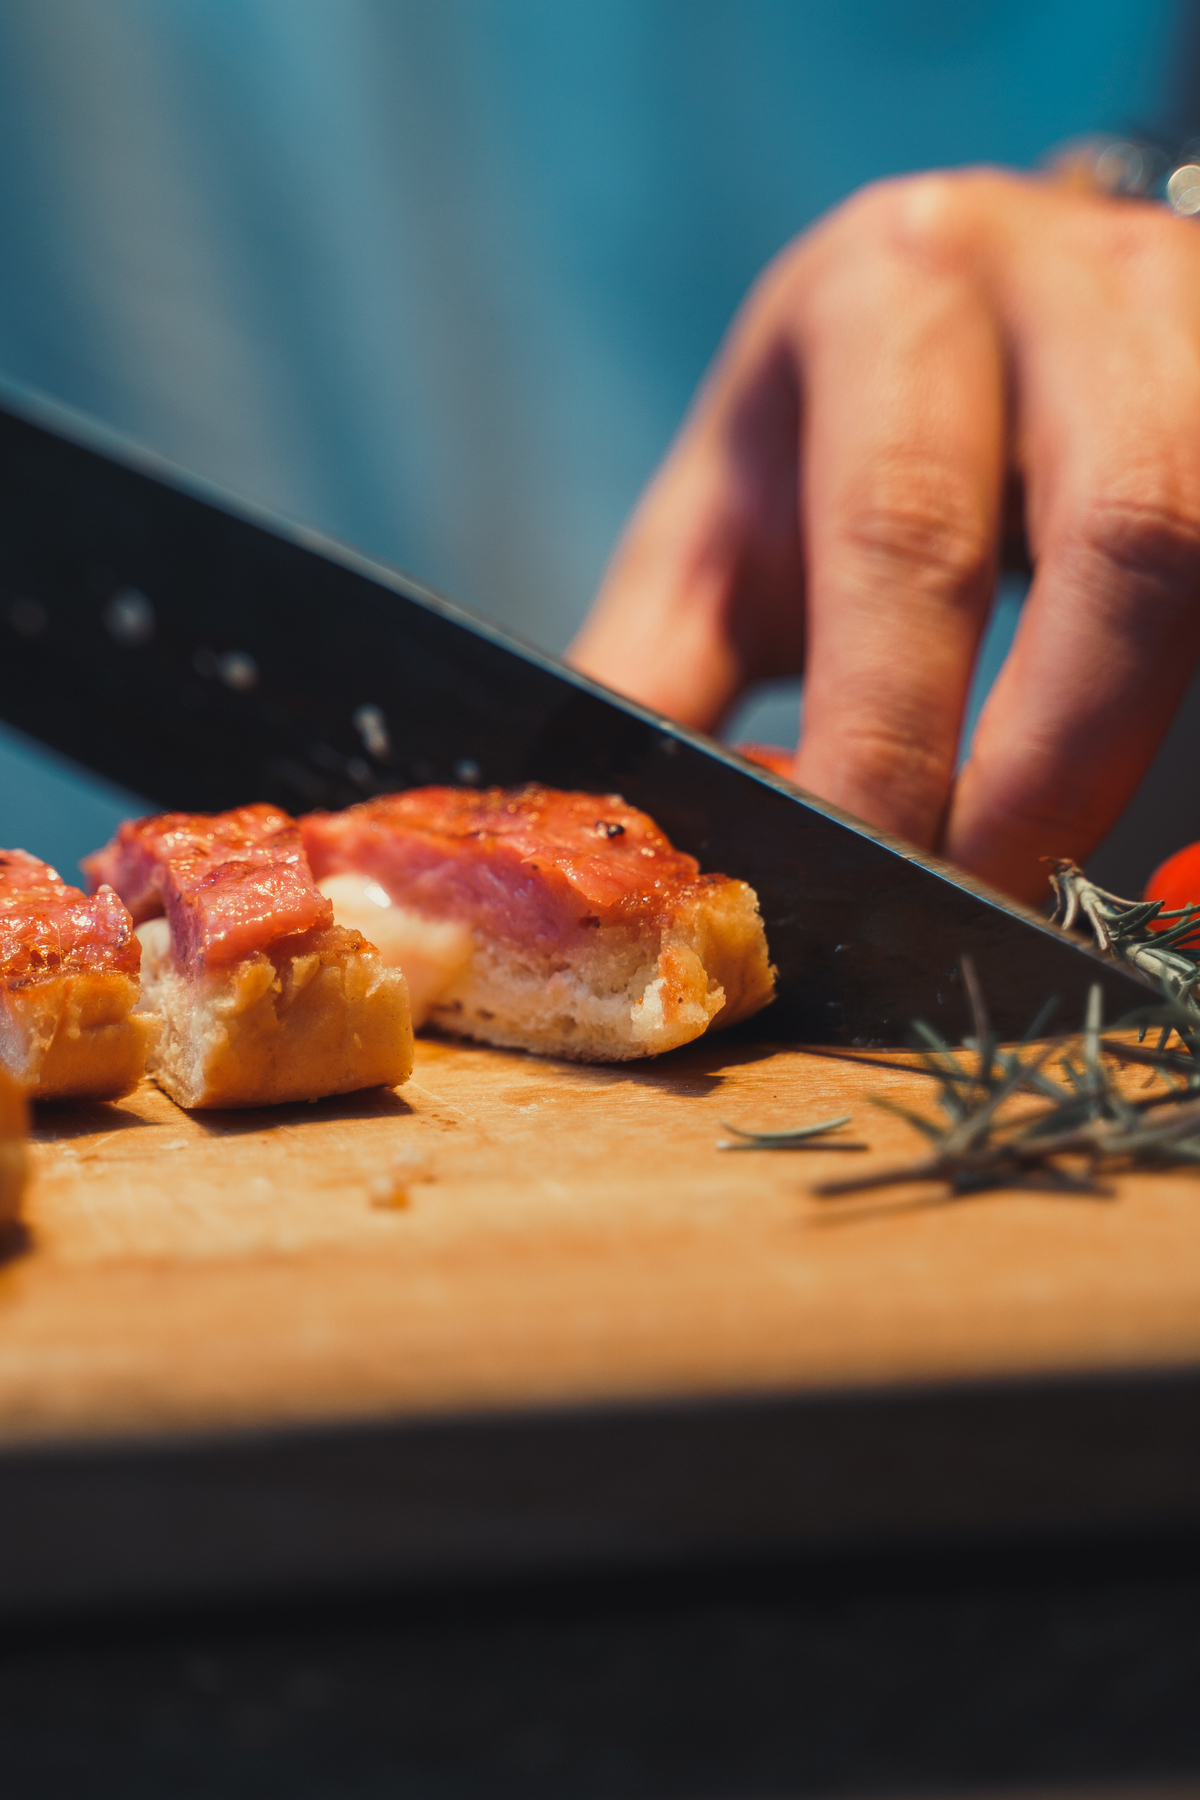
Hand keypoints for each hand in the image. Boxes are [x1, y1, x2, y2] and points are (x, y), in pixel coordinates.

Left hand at [567, 169, 1199, 902]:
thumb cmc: (832, 433)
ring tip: (1049, 865)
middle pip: (1121, 541)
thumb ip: (656, 675)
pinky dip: (1193, 697)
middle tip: (978, 901)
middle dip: (1050, 766)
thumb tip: (609, 839)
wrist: (983, 293)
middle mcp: (1070, 278)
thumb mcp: (721, 525)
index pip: (903, 533)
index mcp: (890, 295)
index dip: (889, 733)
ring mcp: (1199, 323)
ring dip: (1135, 744)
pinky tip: (1115, 780)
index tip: (860, 876)